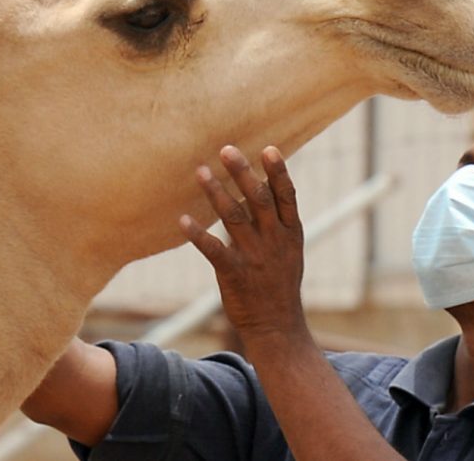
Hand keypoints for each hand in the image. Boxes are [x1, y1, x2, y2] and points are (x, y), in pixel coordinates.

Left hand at [179, 145, 306, 341]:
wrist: (277, 325)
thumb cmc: (278, 282)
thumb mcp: (288, 250)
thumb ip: (275, 220)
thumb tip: (257, 186)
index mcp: (290, 233)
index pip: (287, 196)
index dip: (278, 172)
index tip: (269, 148)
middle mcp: (274, 240)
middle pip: (258, 199)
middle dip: (243, 172)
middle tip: (226, 149)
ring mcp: (255, 256)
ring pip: (234, 218)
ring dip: (216, 192)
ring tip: (201, 171)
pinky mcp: (234, 273)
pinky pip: (213, 250)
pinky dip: (197, 234)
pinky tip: (182, 219)